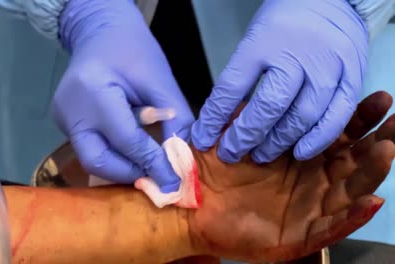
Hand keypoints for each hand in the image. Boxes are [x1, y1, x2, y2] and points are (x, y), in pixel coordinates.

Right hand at [53, 0, 193, 190]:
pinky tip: (130, 149)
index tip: (174, 181)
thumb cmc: (133, 49)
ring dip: (121, 166)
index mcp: (94, 92)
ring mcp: (62, 117)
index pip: (126, 140)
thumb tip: (182, 157)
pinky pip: (89, 147)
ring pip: (91, 158)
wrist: (100, 31)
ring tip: (146, 164)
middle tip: (156, 175)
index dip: (152, 163)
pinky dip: (112, 153)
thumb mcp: (160, 79)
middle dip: (129, 174)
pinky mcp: (64, 121)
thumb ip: (176, 118)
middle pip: (97, 161)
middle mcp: (70, 110)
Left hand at [188, 91, 394, 261]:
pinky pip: (331, 227)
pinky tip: (370, 201)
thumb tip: (274, 84)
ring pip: (348, 191)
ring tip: (386, 150)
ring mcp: (308, 207)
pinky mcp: (299, 234)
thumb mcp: (235, 133)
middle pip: (352, 159)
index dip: (358, 117)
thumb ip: (253, 111)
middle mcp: (311, 179)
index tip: (378, 97)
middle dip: (378, 140)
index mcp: (298, 153)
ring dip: (370, 172)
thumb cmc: (213, 167)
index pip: (335, 133)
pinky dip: (351, 216)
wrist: (191, 204)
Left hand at [192, 0, 368, 163]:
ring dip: (277, 143)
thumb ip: (241, 75)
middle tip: (230, 153)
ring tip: (259, 156)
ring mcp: (327, 67)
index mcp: (262, 43)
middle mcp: (295, 55)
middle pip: (267, 108)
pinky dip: (317, 140)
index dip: (213, 119)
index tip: (202, 139)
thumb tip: (219, 118)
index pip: (230, 88)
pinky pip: (336, 117)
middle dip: (244, 137)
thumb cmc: (286, 23)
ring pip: (300, 117)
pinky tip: (300, 152)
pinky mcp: (352, 76)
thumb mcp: (255, 38)